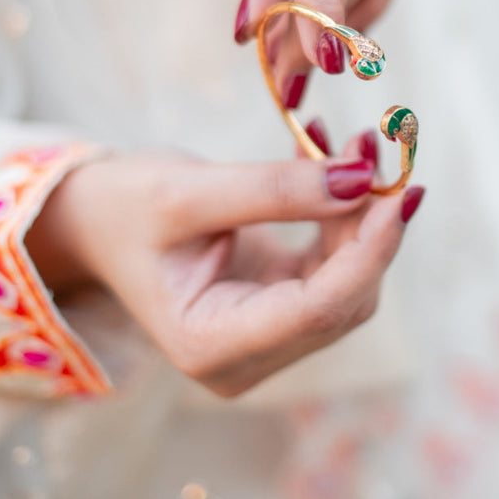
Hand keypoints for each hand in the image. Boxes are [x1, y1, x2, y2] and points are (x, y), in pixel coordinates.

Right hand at [27, 141, 424, 396]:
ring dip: (359, 213)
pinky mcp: (278, 308)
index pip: (318, 310)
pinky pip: (331, 265)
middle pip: (342, 298)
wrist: (98, 219)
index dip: (369, 251)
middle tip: (373, 147)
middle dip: (368, 224)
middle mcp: (244, 356)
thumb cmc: (124, 208)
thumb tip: (362, 181)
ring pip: (347, 282)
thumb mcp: (188, 192)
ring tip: (352, 143)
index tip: (400, 190)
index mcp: (210, 346)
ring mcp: (264, 336)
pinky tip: (330, 161)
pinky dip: (340, 214)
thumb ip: (275, 190)